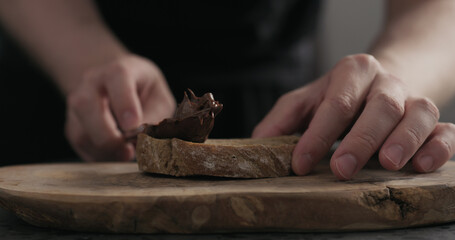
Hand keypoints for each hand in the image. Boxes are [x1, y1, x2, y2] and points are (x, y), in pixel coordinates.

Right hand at [65, 54, 175, 161]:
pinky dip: (98, 155)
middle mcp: (91, 82)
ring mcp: (77, 103)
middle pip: (87, 106)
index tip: (133, 125)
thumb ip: (154, 116)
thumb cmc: (144, 91)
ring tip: (126, 154)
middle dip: (108, 135)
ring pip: (80, 130)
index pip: (117, 78)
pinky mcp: (73, 124)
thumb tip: (141, 138)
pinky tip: (114, 155)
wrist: (119, 85)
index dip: (124, 103)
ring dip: (104, 150)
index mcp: (118, 70)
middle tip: (129, 150)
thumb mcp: (159, 98)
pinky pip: (80, 144)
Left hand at [253, 54, 454, 179]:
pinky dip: (438, 147)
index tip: (300, 164)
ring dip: (404, 140)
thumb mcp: (306, 101)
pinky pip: (445, 130)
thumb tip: (258, 144)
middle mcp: (386, 82)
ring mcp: (413, 99)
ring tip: (388, 164)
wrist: (380, 83)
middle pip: (380, 107)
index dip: (317, 135)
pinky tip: (421, 165)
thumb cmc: (339, 96)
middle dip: (360, 140)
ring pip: (418, 114)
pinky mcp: (434, 120)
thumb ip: (282, 119)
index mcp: (352, 73)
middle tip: (341, 170)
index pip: (335, 103)